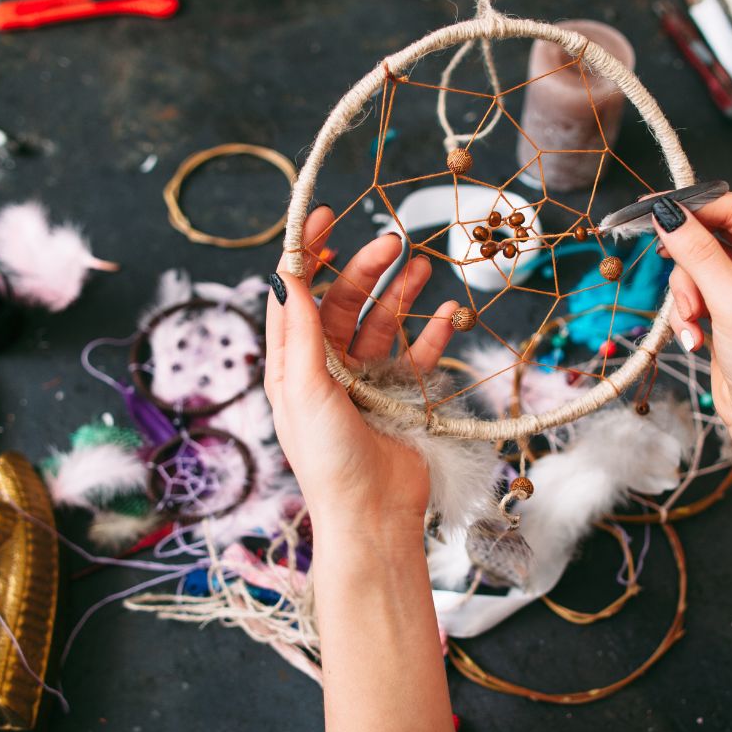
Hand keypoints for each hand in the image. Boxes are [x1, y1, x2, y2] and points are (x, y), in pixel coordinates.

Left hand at [264, 206, 457, 546]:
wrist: (373, 514)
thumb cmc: (329, 459)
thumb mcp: (304, 389)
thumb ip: (299, 331)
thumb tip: (283, 273)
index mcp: (293, 364)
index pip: (295, 294)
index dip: (307, 253)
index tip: (327, 217)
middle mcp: (326, 367)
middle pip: (343, 301)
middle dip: (365, 268)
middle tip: (394, 242)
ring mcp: (364, 381)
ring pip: (382, 321)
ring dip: (400, 293)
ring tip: (423, 267)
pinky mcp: (399, 396)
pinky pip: (416, 354)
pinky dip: (432, 334)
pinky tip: (448, 316)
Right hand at [654, 192, 731, 446]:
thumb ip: (698, 253)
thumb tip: (665, 212)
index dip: (693, 210)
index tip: (649, 212)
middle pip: (713, 236)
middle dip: (690, 268)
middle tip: (682, 296)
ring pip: (698, 265)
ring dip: (685, 297)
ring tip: (693, 326)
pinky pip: (696, 291)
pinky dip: (687, 312)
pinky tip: (694, 338)